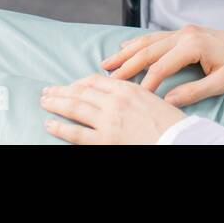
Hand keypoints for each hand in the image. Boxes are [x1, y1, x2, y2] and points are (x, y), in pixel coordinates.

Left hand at [41, 74, 184, 143]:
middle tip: (47, 91)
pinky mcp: (105, 140)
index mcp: (127, 89)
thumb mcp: (152, 100)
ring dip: (56, 104)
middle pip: (80, 92)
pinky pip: (76, 133)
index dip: (78, 83)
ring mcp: (108, 121)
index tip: (70, 85)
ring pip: (74, 108)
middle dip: (62, 91)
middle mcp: (114, 101)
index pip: (95, 81)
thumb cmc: (171, 124)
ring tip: (44, 102)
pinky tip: (49, 125)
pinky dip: (60, 128)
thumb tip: (116, 93)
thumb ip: (133, 95)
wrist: (180, 141)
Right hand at [100, 25, 223, 105]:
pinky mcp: (185, 32)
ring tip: (107, 63)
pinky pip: (156, 37)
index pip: (161, 66)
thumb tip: (167, 102)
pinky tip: (126, 48)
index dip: (145, 82)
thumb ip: (193, 91)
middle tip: (106, 77)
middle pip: (148, 50)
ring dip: (127, 52)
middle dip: (126, 65)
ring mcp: (183, 31)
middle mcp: (184, 34)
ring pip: (148, 41)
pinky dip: (139, 43)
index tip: (133, 96)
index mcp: (193, 45)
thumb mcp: (221, 82)